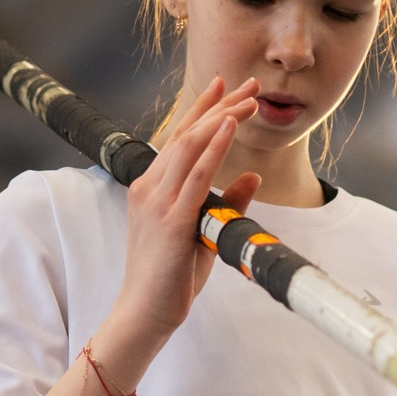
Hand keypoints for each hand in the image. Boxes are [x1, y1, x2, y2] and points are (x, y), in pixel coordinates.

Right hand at [102, 77, 262, 381]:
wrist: (144, 313)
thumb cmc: (171, 280)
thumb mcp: (204, 235)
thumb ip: (226, 205)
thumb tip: (252, 176)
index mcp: (153, 189)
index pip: (180, 139)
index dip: (203, 109)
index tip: (225, 86)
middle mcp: (151, 188)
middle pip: (187, 134)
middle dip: (219, 104)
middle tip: (247, 83)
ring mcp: (158, 202)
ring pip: (191, 146)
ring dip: (222, 119)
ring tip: (247, 99)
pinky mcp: (170, 220)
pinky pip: (196, 176)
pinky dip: (214, 148)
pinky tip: (230, 127)